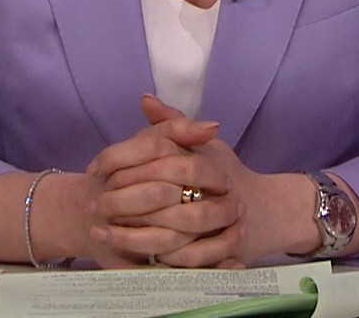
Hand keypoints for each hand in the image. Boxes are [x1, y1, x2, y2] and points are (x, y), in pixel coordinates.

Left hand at [93, 95, 318, 267]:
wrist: (264, 212)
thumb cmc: (223, 175)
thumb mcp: (201, 146)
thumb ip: (172, 124)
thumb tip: (145, 99)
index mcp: (208, 162)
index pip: (165, 160)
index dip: (127, 165)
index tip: (95, 171)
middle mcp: (220, 191)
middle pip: (167, 196)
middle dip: (125, 203)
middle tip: (94, 205)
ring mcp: (226, 222)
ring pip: (176, 232)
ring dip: (136, 236)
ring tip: (104, 234)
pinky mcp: (229, 250)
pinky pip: (192, 258)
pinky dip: (164, 258)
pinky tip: (138, 255)